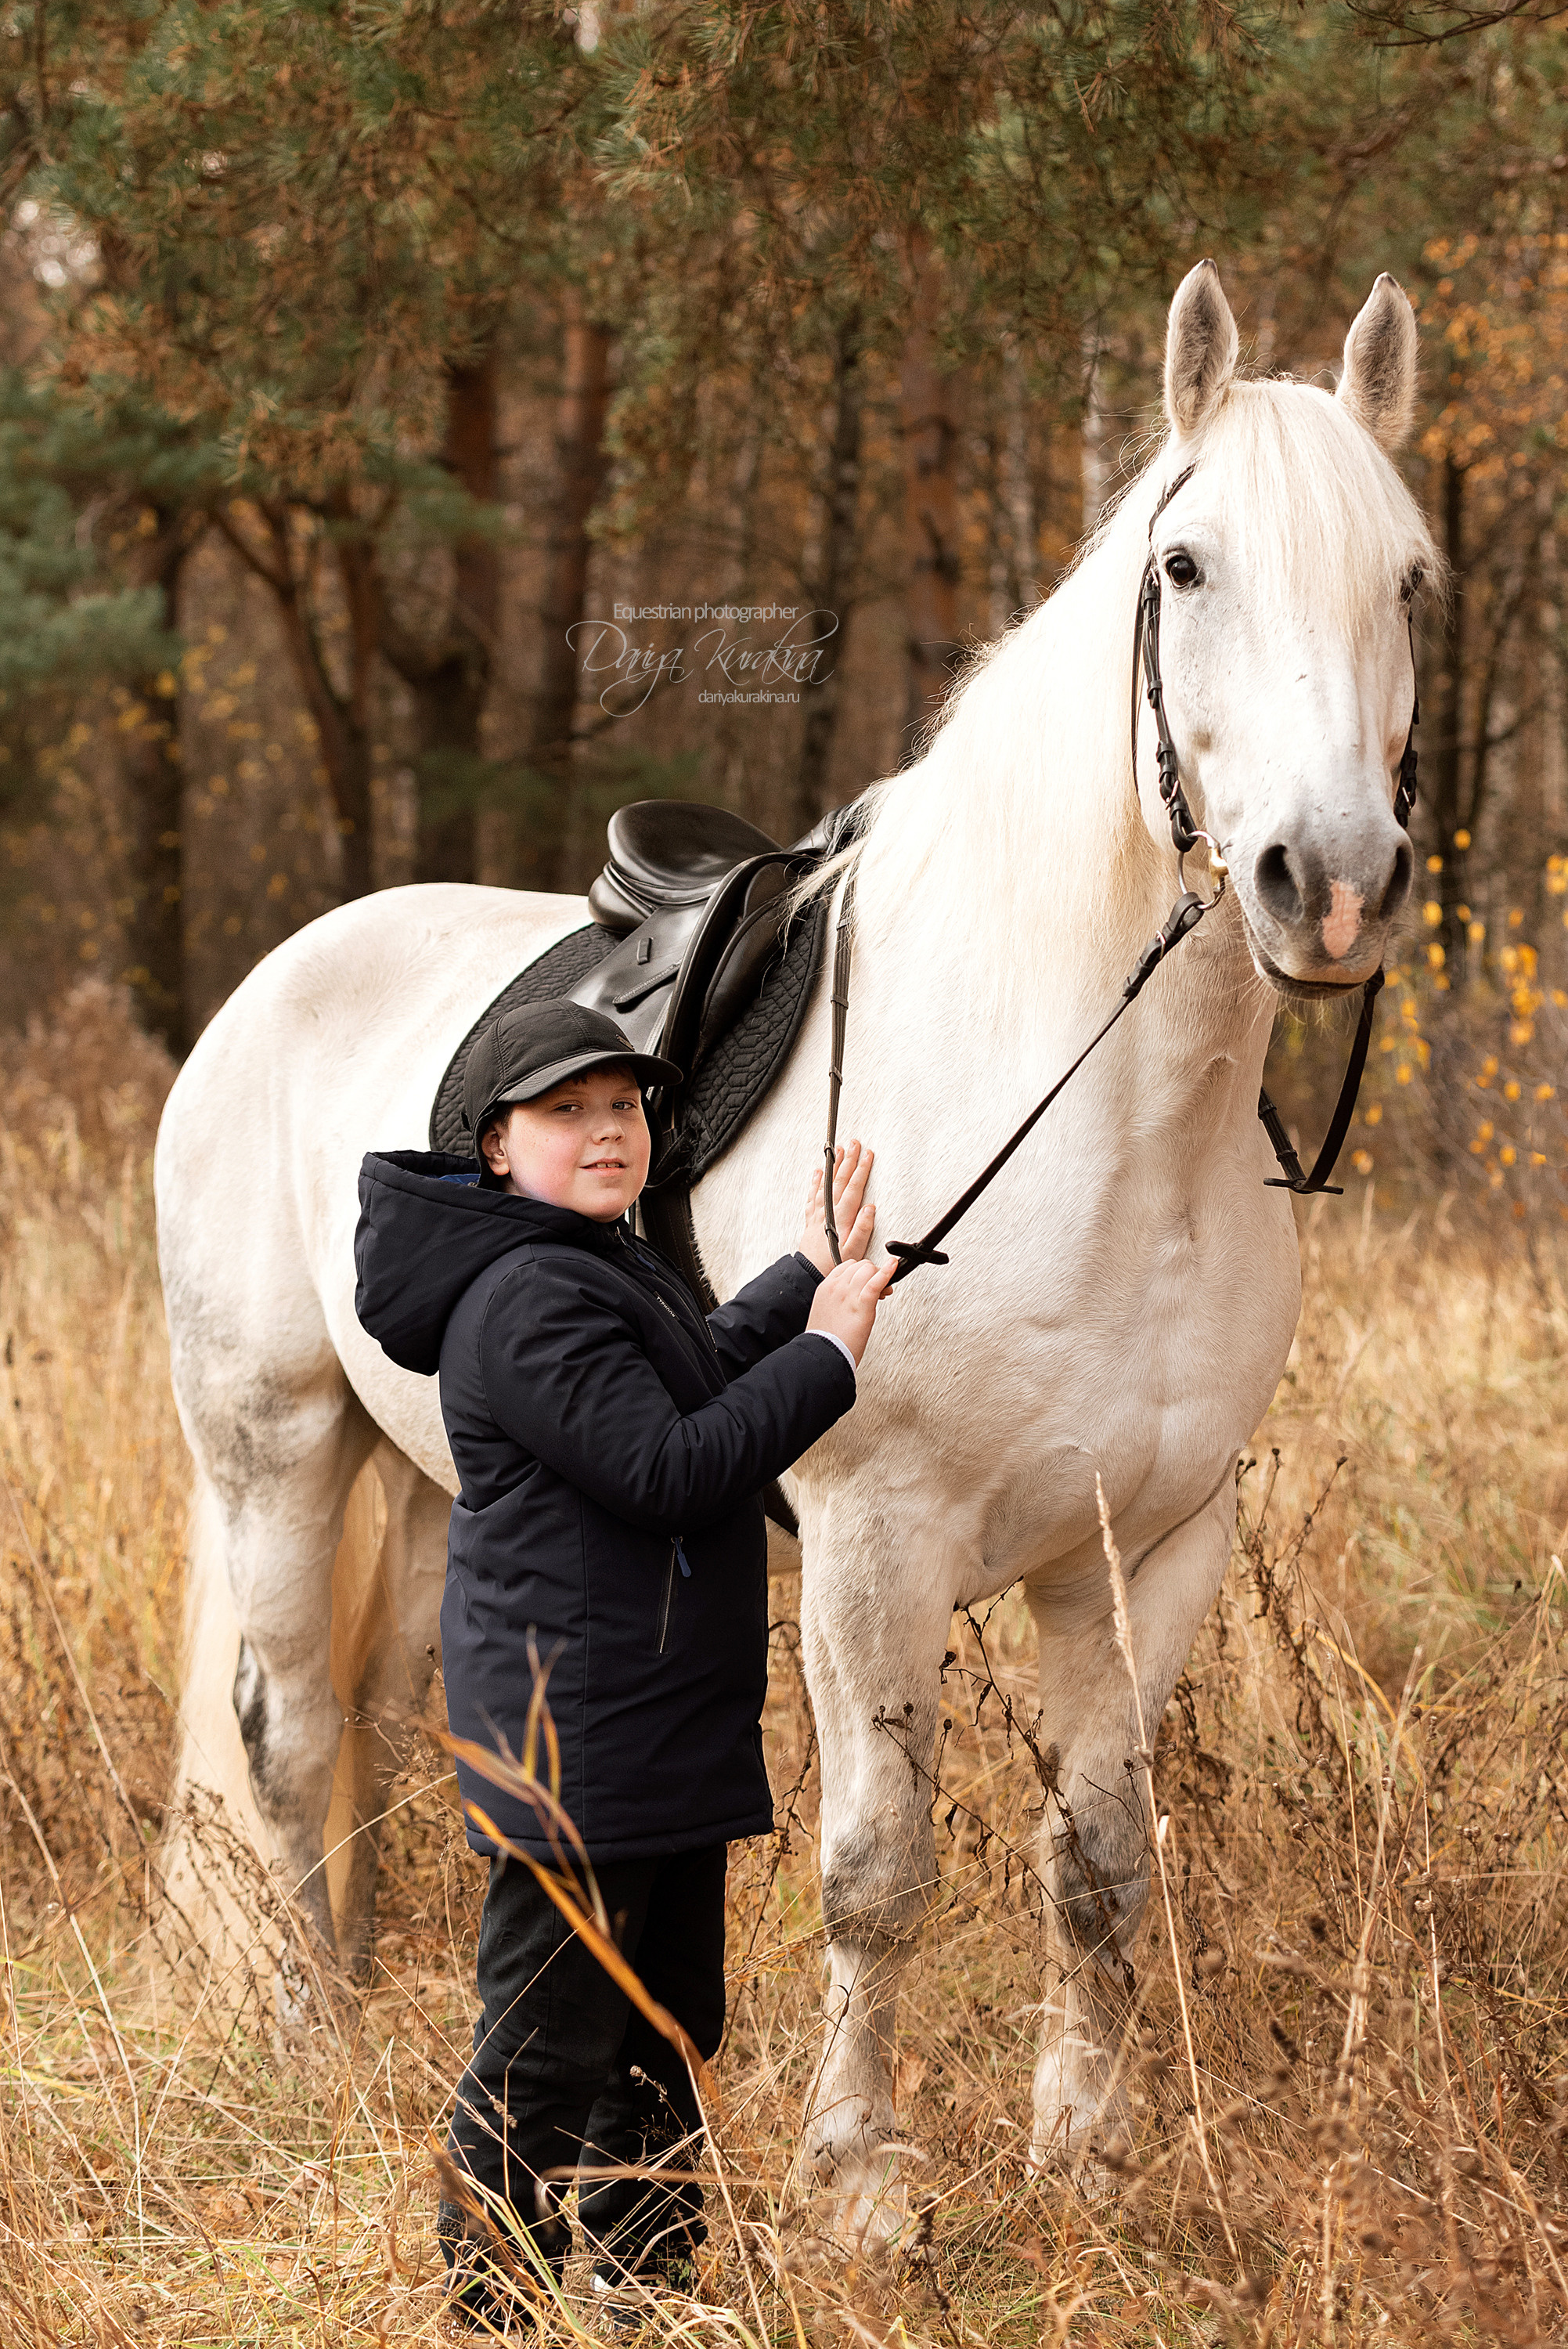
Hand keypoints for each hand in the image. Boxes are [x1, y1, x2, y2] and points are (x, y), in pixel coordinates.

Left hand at [796, 1139, 875, 1274]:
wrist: (809, 1274)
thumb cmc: (833, 1264)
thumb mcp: (854, 1251)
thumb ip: (863, 1228)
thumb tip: (870, 1208)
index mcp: (842, 1217)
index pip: (854, 1187)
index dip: (862, 1169)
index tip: (868, 1154)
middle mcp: (829, 1212)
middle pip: (841, 1180)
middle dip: (849, 1160)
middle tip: (855, 1143)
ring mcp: (818, 1214)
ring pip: (827, 1183)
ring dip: (833, 1166)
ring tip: (838, 1151)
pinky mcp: (811, 1219)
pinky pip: (813, 1195)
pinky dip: (815, 1182)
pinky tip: (818, 1172)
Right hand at [806, 1253, 895, 1367]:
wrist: (822, 1354)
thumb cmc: (825, 1339)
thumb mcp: (826, 1313)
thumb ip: (838, 1301)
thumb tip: (854, 1298)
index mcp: (826, 1288)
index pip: (847, 1266)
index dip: (861, 1272)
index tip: (866, 1283)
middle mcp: (837, 1287)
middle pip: (861, 1265)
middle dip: (873, 1274)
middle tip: (879, 1289)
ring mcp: (848, 1295)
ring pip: (869, 1270)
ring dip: (881, 1276)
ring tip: (885, 1290)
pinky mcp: (861, 1305)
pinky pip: (876, 1282)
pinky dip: (887, 1272)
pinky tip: (893, 1266)